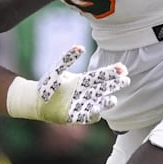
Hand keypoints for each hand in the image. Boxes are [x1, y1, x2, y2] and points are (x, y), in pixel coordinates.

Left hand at [7, 45, 128, 123]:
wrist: (36, 100)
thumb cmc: (47, 84)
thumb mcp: (57, 69)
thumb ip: (67, 58)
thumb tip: (80, 46)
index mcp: (82, 81)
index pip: (100, 76)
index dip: (111, 72)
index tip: (122, 68)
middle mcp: (85, 93)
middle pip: (103, 89)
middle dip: (114, 85)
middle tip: (126, 81)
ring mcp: (81, 105)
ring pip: (98, 103)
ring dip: (106, 102)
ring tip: (113, 100)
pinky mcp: (75, 117)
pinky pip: (86, 116)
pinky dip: (93, 114)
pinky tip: (97, 110)